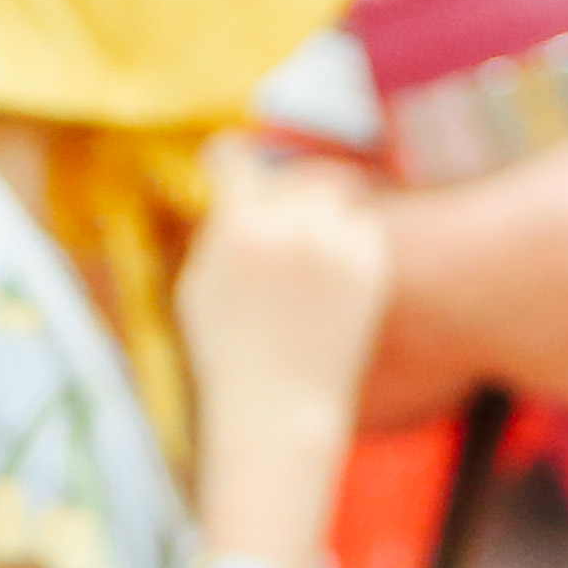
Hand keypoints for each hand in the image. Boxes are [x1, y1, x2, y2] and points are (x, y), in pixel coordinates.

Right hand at [180, 140, 390, 426]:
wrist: (279, 409)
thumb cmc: (226, 354)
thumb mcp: (196, 286)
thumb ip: (213, 231)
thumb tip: (223, 189)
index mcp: (240, 227)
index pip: (237, 159)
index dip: (229, 158)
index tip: (228, 161)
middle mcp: (292, 227)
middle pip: (294, 172)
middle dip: (285, 187)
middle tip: (280, 205)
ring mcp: (336, 245)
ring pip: (335, 192)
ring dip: (320, 207)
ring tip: (307, 240)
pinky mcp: (371, 266)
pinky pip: (363, 227)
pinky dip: (348, 237)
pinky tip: (330, 270)